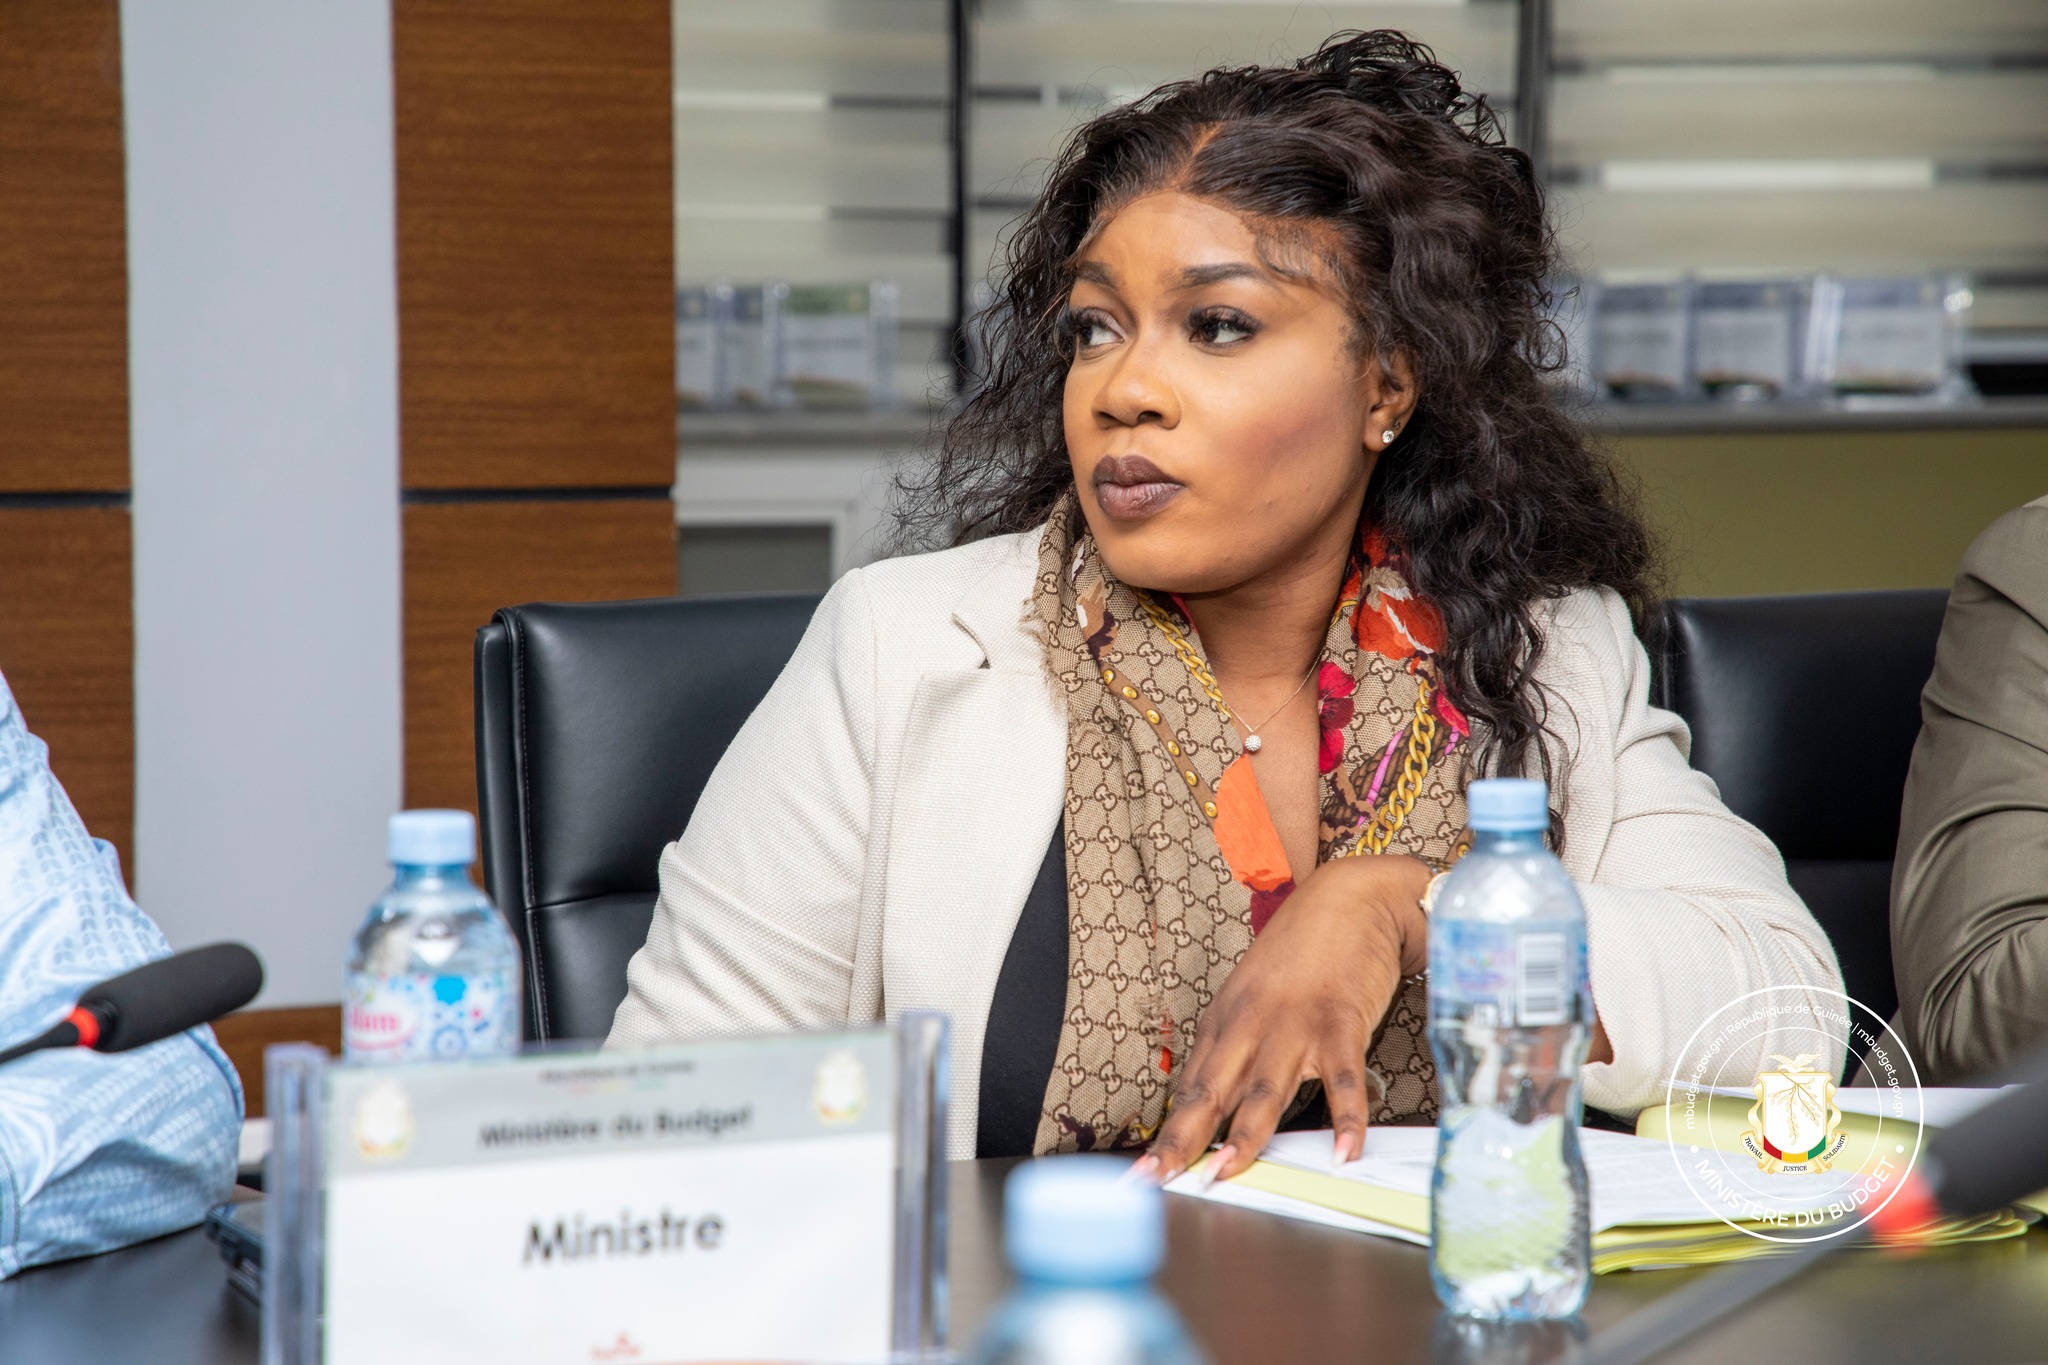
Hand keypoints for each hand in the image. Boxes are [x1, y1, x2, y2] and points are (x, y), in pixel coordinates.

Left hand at [1137, 854, 1430, 1184]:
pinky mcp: (1340, 1020)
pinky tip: (1344, 1152)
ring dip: (1244, 1136)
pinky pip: (1342, 1077)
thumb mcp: (1255, 997)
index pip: (1191, 1086)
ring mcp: (1295, 1024)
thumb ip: (1240, 1049)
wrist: (1348, 897)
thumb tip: (1220, 1105)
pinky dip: (1346, 1118)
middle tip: (1156, 1181)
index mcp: (1225, 1021)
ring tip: (1225, 1175)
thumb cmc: (1302, 953)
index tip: (1145, 1171)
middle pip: (1212, 1091)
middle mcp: (1251, 1024)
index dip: (1169, 1131)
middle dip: (1182, 1139)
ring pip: (1265, 1088)